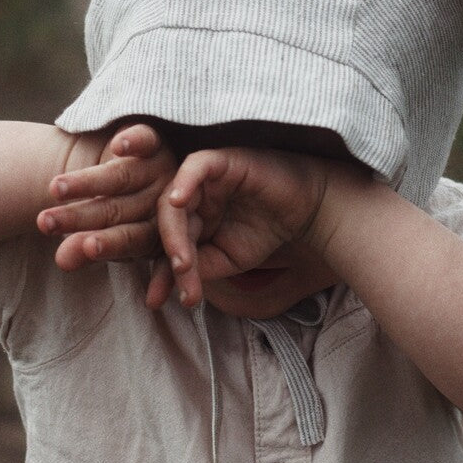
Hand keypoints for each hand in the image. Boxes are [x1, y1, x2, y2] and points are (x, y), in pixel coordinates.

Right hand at [36, 123, 178, 277]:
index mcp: (157, 232)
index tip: (85, 248)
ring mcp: (159, 169)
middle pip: (119, 210)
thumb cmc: (118, 217)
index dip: (108, 245)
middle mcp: (160, 201)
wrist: (129, 172)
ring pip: (122, 176)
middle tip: (45, 223)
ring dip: (87, 182)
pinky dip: (133, 141)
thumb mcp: (104, 236)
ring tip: (54, 188)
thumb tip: (61, 262)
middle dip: (79, 218)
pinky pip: (146, 140)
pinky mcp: (154, 142)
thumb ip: (84, 250)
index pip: (131, 239)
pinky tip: (118, 145)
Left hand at [155, 147, 331, 307]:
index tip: (154, 301)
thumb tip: (173, 283)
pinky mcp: (221, 160)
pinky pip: (195, 166)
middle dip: (169, 254)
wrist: (308, 211)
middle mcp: (191, 196)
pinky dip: (184, 181)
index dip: (159, 272)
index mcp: (188, 217)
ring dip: (173, 232)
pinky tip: (178, 201)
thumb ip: (200, 267)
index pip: (164, 244)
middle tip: (180, 277)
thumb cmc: (267, 230)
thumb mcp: (228, 259)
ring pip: (174, 200)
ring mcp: (203, 177)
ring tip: (183, 261)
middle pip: (164, 223)